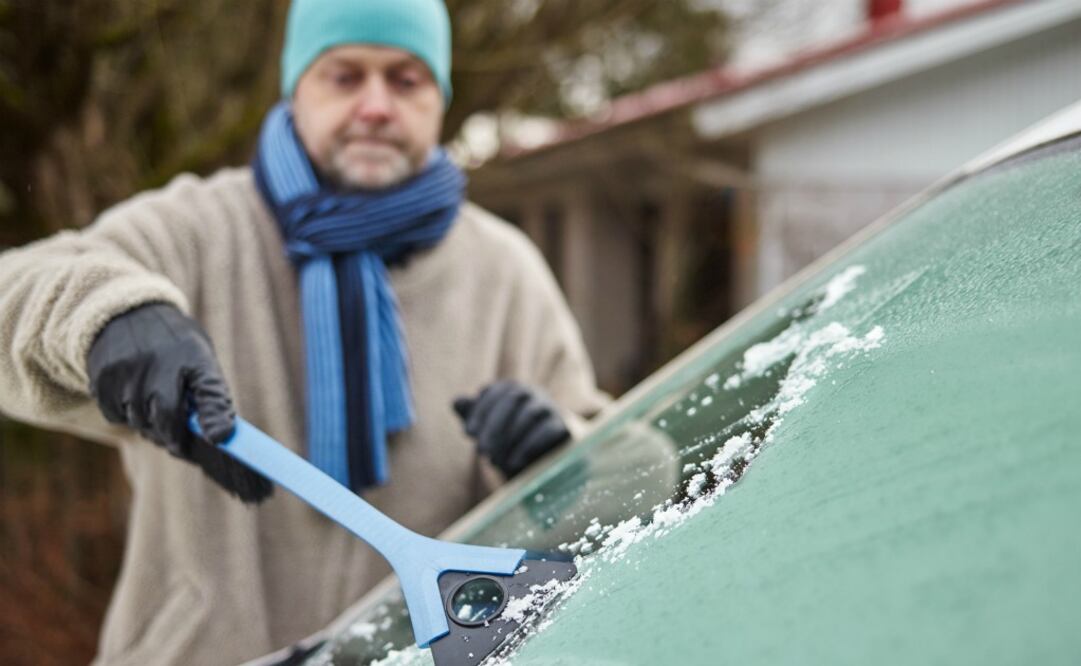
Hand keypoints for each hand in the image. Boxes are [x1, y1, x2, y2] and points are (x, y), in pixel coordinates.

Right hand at [87, 303, 272, 502]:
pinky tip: (130, 397)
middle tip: (177, 444)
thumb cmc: (174, 348)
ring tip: (153, 408)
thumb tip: (217, 436)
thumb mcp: (199, 358)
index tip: (217, 439)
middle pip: (166, 418)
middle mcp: (160, 361)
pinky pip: (115, 415)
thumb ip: (209, 395)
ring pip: (139, 421)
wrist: (127, 312)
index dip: (216, 416)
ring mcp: (128, 369)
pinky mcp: (102, 377)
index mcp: (195, 356)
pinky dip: (124, 415)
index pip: (210, 390)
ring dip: (148, 426)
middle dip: (173, 438)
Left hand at [453, 380, 570, 477]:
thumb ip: (472, 415)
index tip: (469, 433)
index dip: (480, 411)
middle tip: (482, 451)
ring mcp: (550, 407)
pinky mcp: (563, 427)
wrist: (540, 463)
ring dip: (510, 438)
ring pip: (530, 414)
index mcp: (510, 389)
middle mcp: (532, 393)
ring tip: (495, 461)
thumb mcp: (487, 430)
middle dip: (495, 425)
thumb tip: (457, 401)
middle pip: (513, 398)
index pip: (493, 391)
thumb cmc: (507, 441)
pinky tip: (514, 463)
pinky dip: (528, 446)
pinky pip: (547, 430)